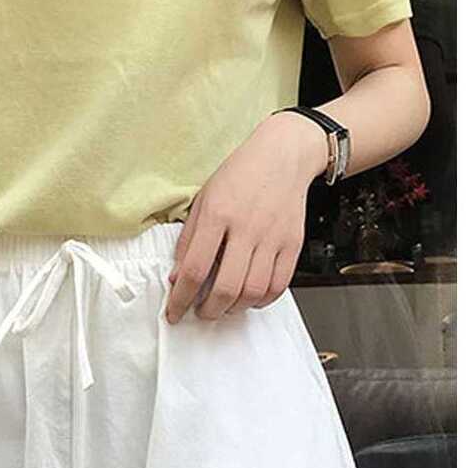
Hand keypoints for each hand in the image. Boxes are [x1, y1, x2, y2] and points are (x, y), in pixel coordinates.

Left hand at [165, 112, 328, 323]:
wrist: (283, 155)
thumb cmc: (240, 175)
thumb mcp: (203, 200)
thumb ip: (189, 240)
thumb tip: (177, 278)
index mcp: (218, 214)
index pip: (193, 269)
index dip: (181, 298)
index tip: (174, 311)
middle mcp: (246, 228)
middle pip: (225, 288)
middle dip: (208, 311)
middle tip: (200, 312)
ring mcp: (272, 238)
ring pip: (252, 292)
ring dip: (233, 308)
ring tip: (223, 306)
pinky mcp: (292, 244)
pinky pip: (278, 285)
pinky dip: (261, 300)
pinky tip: (249, 298)